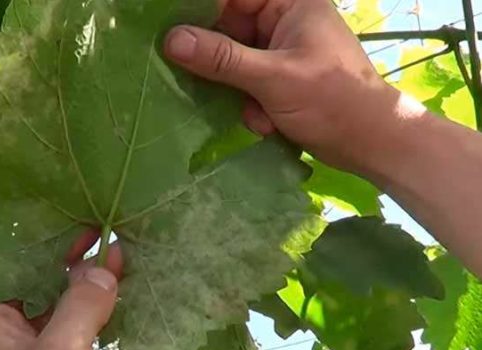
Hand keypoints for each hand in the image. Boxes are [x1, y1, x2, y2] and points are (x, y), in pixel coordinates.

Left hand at [0, 253, 119, 349]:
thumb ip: (81, 303)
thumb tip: (103, 264)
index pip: (21, 274)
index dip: (57, 250)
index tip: (93, 230)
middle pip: (40, 297)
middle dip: (76, 274)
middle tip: (115, 246)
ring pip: (57, 325)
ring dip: (87, 303)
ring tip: (122, 270)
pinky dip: (91, 333)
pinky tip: (116, 315)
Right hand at [164, 0, 409, 174]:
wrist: (371, 142)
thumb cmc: (332, 100)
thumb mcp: (273, 78)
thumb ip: (221, 58)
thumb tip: (171, 39)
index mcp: (290, 3)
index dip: (201, 13)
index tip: (171, 33)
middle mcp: (284, 21)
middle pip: (228, 30)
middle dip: (221, 65)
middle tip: (206, 84)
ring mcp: (281, 51)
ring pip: (232, 61)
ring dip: (237, 92)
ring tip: (256, 112)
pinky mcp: (279, 79)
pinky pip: (245, 83)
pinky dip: (250, 105)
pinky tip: (266, 122)